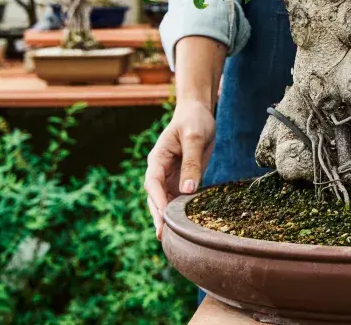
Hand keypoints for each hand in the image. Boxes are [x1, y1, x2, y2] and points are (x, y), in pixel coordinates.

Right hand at [145, 102, 215, 239]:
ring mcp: (171, 176)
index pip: (152, 182)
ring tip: (172, 238)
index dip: (156, 199)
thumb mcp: (195, 138)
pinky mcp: (182, 179)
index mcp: (158, 158)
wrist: (198, 113)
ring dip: (167, 217)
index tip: (163, 215)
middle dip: (158, 215)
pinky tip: (186, 226)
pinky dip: (180, 211)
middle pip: (155, 197)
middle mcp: (161, 170)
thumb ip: (191, 162)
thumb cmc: (194, 121)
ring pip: (165, 201)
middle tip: (162, 236)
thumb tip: (187, 190)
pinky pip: (179, 198)